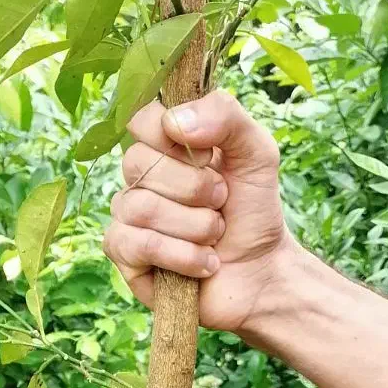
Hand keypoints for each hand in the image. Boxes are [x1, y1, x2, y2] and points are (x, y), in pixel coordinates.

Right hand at [102, 89, 292, 336]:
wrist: (262, 271)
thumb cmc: (253, 210)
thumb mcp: (256, 152)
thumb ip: (225, 116)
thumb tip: (173, 121)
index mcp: (164, 146)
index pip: (141, 119)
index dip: (172, 137)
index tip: (207, 156)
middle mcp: (140, 178)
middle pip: (137, 162)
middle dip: (194, 188)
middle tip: (221, 202)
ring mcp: (128, 216)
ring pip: (141, 207)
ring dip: (195, 226)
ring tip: (216, 235)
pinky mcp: (125, 256)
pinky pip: (139, 245)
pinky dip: (182, 255)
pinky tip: (205, 263)